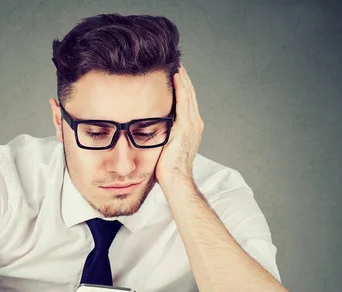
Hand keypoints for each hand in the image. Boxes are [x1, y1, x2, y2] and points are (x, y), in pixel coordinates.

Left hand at [156, 64, 204, 185]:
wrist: (175, 181)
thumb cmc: (167, 169)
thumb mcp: (164, 146)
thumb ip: (161, 133)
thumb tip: (146, 126)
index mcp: (190, 128)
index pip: (186, 101)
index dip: (181, 86)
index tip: (173, 73)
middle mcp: (195, 124)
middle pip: (189, 94)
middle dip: (183, 78)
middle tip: (176, 61)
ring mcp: (192, 124)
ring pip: (188, 94)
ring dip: (182, 77)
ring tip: (176, 63)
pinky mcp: (186, 126)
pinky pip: (184, 101)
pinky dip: (181, 87)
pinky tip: (175, 75)